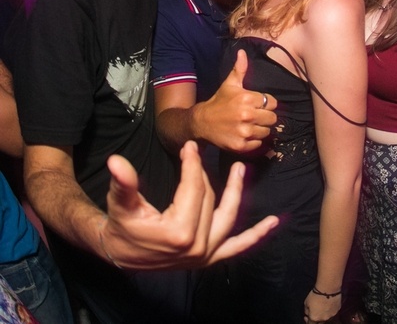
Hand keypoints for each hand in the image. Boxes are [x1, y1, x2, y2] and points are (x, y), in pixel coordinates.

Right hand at [101, 140, 278, 269]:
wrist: (119, 254)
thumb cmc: (121, 227)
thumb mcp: (121, 205)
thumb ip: (124, 184)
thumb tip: (117, 161)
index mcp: (178, 232)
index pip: (193, 188)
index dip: (191, 164)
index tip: (190, 145)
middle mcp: (197, 246)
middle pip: (208, 198)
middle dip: (203, 173)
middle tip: (198, 152)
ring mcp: (205, 255)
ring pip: (228, 217)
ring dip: (237, 193)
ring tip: (241, 169)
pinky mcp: (209, 259)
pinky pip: (237, 247)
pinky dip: (255, 236)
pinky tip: (273, 223)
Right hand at [194, 50, 277, 152]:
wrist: (202, 122)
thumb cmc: (219, 102)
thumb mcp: (230, 84)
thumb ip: (240, 69)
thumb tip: (242, 52)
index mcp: (247, 99)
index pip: (272, 103)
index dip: (266, 104)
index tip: (258, 104)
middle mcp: (247, 115)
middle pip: (272, 118)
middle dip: (265, 117)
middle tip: (255, 115)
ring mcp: (244, 131)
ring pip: (267, 131)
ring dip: (260, 129)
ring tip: (249, 124)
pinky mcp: (241, 145)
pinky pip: (258, 143)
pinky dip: (254, 140)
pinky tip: (245, 134)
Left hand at [303, 290, 340, 323]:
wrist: (328, 288)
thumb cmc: (315, 294)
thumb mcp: (306, 302)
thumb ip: (307, 311)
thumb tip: (307, 314)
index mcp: (314, 318)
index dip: (308, 321)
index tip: (307, 316)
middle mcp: (323, 319)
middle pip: (319, 323)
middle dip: (317, 319)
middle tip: (316, 312)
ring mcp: (331, 315)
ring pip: (327, 318)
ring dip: (324, 315)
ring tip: (323, 306)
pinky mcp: (337, 310)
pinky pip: (332, 312)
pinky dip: (330, 309)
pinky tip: (329, 303)